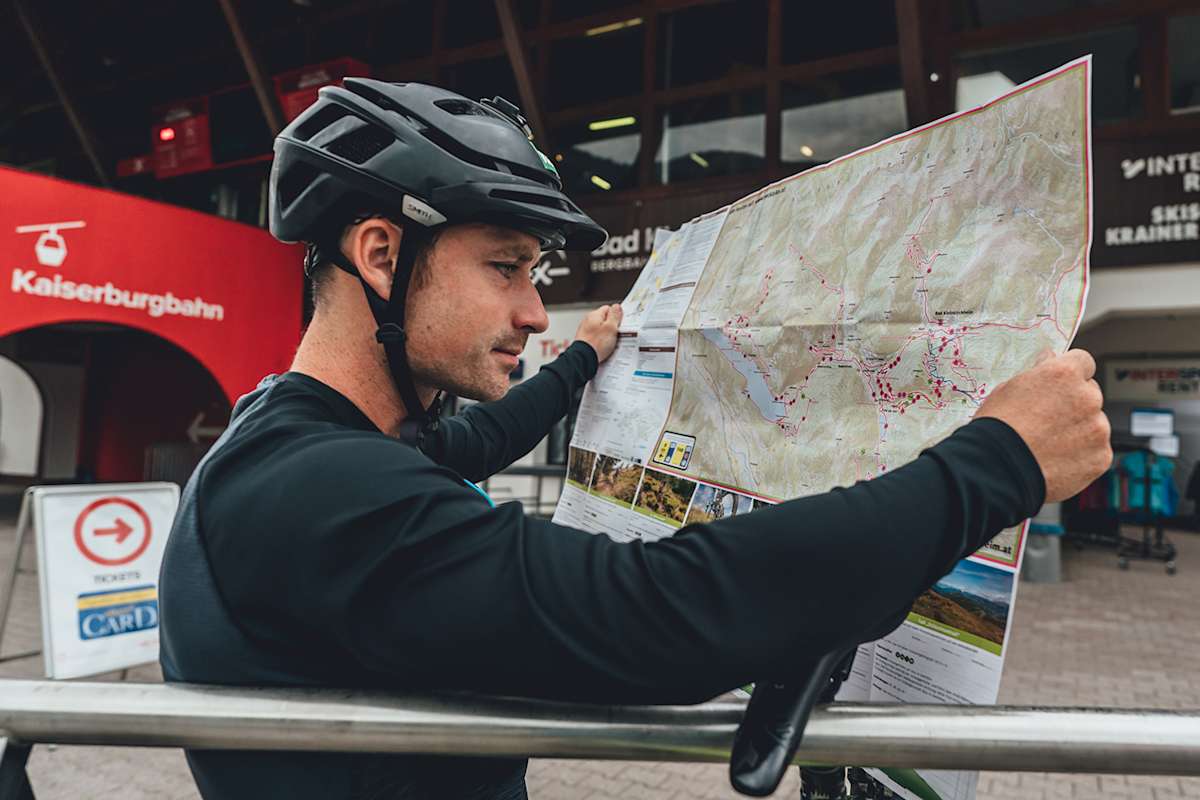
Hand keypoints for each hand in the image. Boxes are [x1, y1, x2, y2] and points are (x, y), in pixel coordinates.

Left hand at [574, 304, 622, 362]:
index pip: (608, 309)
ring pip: (601, 330)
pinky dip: (601, 343)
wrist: (584, 359)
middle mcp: (588, 322)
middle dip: (611, 327)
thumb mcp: (611, 327)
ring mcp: (585, 331)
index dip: (616, 316)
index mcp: (594, 315)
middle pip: (604, 320)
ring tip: (609, 344)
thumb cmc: (596, 344)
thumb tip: (617, 306)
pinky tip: (603, 348)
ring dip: (606, 336)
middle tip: (615, 334)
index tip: (620, 323)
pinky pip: (596, 339)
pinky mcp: (585, 341)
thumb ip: (615, 315)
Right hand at [975, 349, 1111, 502]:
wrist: (996, 471)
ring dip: (1078, 430)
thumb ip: (1037, 374)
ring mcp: (1098, 429)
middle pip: (1090, 394)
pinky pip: (1095, 450)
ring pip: (1094, 424)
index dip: (1069, 373)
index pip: (1082, 362)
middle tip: (1047, 420)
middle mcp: (1088, 398)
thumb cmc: (996, 428)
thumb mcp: (1007, 389)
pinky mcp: (1100, 457)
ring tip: (1048, 445)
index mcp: (1064, 374)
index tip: (1060, 385)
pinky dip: (1081, 455)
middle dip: (1074, 404)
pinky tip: (1056, 460)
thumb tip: (1049, 359)